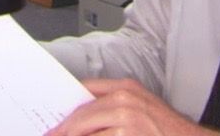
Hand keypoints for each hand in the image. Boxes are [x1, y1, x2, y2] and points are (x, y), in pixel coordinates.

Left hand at [46, 79, 218, 135]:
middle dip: (64, 129)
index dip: (68, 105)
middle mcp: (124, 99)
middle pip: (80, 114)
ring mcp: (125, 119)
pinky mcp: (126, 134)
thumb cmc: (168, 130)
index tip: (55, 119)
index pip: (86, 89)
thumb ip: (115, 106)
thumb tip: (83, 117)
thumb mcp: (142, 107)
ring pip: (85, 131)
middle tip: (51, 135)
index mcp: (126, 88)